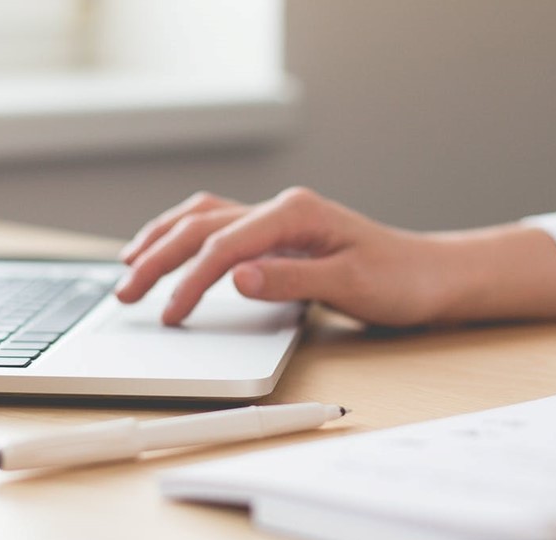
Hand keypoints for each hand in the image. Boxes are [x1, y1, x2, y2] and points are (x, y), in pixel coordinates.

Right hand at [114, 187, 444, 325]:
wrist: (430, 275)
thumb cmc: (399, 280)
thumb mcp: (350, 285)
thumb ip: (290, 280)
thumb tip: (235, 277)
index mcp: (295, 213)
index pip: (224, 246)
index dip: (190, 281)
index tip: (170, 315)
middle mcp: (281, 209)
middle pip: (201, 227)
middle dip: (157, 258)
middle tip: (125, 294)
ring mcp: (277, 218)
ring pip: (202, 218)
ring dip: (161, 239)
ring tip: (128, 266)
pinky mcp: (277, 234)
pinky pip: (217, 226)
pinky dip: (184, 237)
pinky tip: (167, 249)